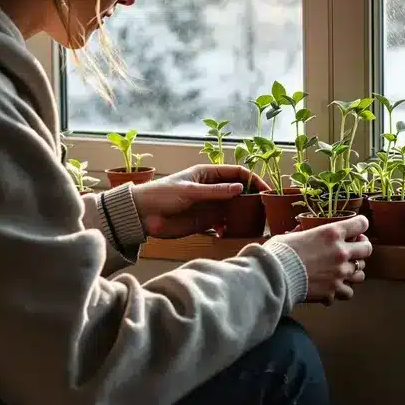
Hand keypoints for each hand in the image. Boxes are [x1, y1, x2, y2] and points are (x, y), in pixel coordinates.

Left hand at [133, 165, 268, 238]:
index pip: (237, 173)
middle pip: (239, 190)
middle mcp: (212, 188)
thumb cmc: (161, 194)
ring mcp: (210, 205)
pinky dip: (230, 227)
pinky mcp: (205, 221)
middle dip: (252, 198)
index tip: (264, 191)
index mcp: (208, 174)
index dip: (253, 179)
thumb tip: (240, 188)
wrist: (141, 214)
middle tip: (263, 209)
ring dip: (243, 214)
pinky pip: (224, 223)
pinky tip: (229, 232)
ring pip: (234, 207)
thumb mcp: (189, 191)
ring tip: (252, 222)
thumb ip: (214, 192)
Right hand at [269, 215, 372, 304]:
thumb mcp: (293, 235)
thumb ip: (303, 232)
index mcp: (332, 233)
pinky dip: (341, 291)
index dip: (361, 225)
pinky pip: (348, 293)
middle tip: (353, 250)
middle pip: (367, 249)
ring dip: (354, 272)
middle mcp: (341, 252)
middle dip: (362, 249)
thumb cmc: (279, 253)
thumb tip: (301, 228)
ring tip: (343, 271)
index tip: (357, 229)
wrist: (274, 276)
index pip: (361, 224)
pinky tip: (332, 288)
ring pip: (361, 273)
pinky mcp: (334, 291)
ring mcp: (340, 273)